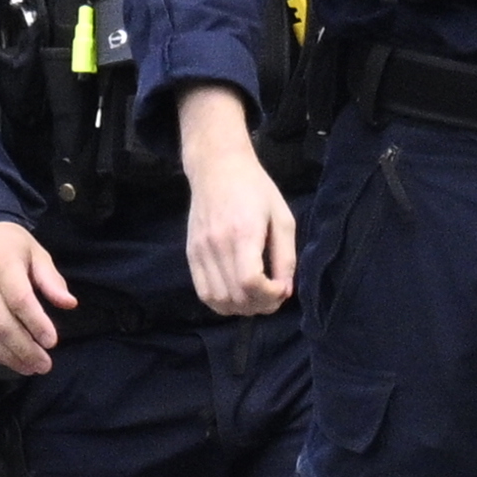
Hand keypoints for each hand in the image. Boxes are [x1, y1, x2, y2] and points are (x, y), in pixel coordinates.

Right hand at [0, 215, 75, 379]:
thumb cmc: (8, 243)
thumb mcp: (36, 251)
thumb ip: (51, 279)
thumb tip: (70, 304)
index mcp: (2, 263)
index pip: (19, 300)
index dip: (36, 323)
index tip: (52, 342)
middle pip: (0, 324)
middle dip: (24, 349)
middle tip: (44, 365)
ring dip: (8, 356)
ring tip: (29, 367)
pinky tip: (8, 359)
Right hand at [180, 89, 297, 321]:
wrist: (217, 168)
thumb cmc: (256, 189)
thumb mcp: (282, 218)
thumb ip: (285, 257)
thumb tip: (285, 291)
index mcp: (243, 233)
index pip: (251, 281)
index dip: (270, 295)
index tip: (282, 288)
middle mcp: (217, 245)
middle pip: (235, 296)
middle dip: (260, 306)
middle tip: (274, 295)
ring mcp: (200, 250)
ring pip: (217, 300)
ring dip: (241, 308)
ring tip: (257, 297)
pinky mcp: (190, 254)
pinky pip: (203, 292)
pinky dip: (221, 302)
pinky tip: (237, 295)